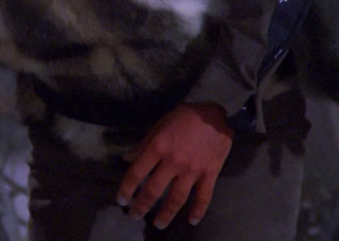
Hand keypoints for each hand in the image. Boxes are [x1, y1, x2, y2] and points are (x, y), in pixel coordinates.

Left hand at [116, 102, 232, 228]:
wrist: (217, 114)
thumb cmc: (186, 116)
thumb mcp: (161, 123)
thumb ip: (144, 143)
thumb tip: (128, 158)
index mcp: (158, 146)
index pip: (137, 172)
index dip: (126, 188)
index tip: (121, 200)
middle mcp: (173, 161)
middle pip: (154, 190)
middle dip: (142, 206)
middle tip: (135, 215)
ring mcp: (192, 170)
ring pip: (176, 199)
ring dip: (166, 214)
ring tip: (158, 224)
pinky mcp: (210, 174)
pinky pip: (203, 197)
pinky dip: (198, 211)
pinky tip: (192, 221)